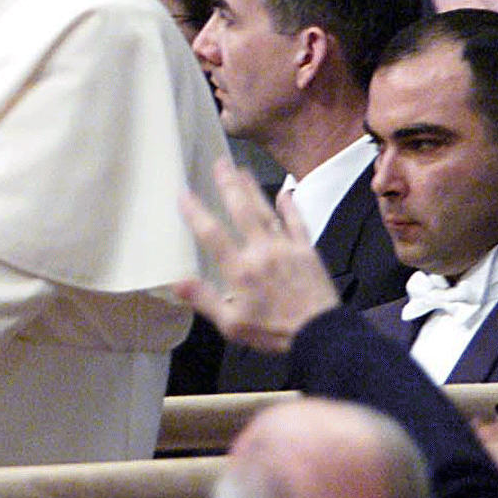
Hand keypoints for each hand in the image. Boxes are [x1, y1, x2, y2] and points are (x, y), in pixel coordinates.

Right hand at [172, 157, 339, 353]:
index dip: (196, 213)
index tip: (184, 193)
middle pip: (242, 212)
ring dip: (253, 190)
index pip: (212, 236)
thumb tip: (176, 283)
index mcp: (240, 271)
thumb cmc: (273, 332)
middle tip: (220, 162)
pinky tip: (286, 193)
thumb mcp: (232, 325)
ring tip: (242, 170)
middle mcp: (261, 252)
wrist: (321, 336)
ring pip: (267, 212)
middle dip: (229, 185)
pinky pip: (297, 224)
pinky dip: (291, 207)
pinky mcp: (307, 251)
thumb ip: (205, 300)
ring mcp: (286, 249)